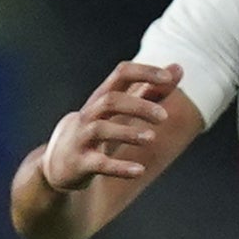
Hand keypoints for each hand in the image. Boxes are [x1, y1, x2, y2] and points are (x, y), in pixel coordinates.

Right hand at [41, 62, 181, 190]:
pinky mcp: (81, 163)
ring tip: (151, 138)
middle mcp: (90, 114)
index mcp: (103, 97)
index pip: (122, 73)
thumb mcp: (122, 109)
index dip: (144, 72)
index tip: (168, 78)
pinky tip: (139, 171)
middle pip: (111, 100)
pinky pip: (99, 164)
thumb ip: (150, 90)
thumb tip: (179, 68)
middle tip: (165, 117)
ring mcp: (83, 138)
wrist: (59, 162)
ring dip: (127, 133)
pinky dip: (119, 168)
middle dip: (139, 106)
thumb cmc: (97, 129)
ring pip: (101, 129)